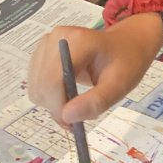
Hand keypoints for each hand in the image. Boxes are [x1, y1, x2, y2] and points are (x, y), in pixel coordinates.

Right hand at [27, 14, 162, 125]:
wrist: (125, 44)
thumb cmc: (126, 63)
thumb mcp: (120, 85)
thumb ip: (96, 101)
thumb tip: (66, 117)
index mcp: (79, 41)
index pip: (53, 79)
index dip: (57, 106)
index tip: (72, 124)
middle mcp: (57, 38)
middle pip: (41, 84)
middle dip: (56, 107)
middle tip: (76, 119)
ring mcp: (47, 43)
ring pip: (35, 86)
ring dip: (51, 103)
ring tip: (76, 103)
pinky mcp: (42, 51)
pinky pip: (36, 82)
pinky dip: (48, 95)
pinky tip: (67, 93)